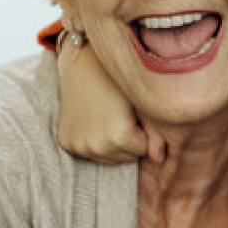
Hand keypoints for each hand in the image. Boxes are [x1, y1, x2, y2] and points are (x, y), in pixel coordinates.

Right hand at [55, 39, 167, 164]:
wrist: (82, 66)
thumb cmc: (117, 82)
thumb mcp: (142, 106)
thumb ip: (155, 135)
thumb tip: (160, 160)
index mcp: (119, 137)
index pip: (143, 150)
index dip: (142, 132)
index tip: (135, 115)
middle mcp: (97, 147)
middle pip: (125, 157)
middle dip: (129, 142)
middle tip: (121, 116)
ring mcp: (79, 146)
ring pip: (107, 157)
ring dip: (112, 145)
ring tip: (108, 119)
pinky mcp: (66, 143)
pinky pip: (89, 152)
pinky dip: (93, 142)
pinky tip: (93, 122)